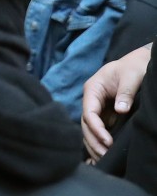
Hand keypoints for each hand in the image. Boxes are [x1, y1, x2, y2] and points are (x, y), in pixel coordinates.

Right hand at [82, 44, 151, 160]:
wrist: (137, 63)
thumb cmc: (133, 67)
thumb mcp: (131, 77)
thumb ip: (125, 93)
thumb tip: (120, 110)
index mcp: (92, 89)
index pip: (88, 112)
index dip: (96, 129)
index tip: (108, 141)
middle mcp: (91, 99)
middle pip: (85, 124)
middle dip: (93, 140)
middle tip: (105, 156)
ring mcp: (96, 107)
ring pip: (89, 129)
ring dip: (94, 144)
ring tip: (102, 159)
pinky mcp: (104, 113)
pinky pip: (97, 129)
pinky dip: (98, 141)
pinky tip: (101, 154)